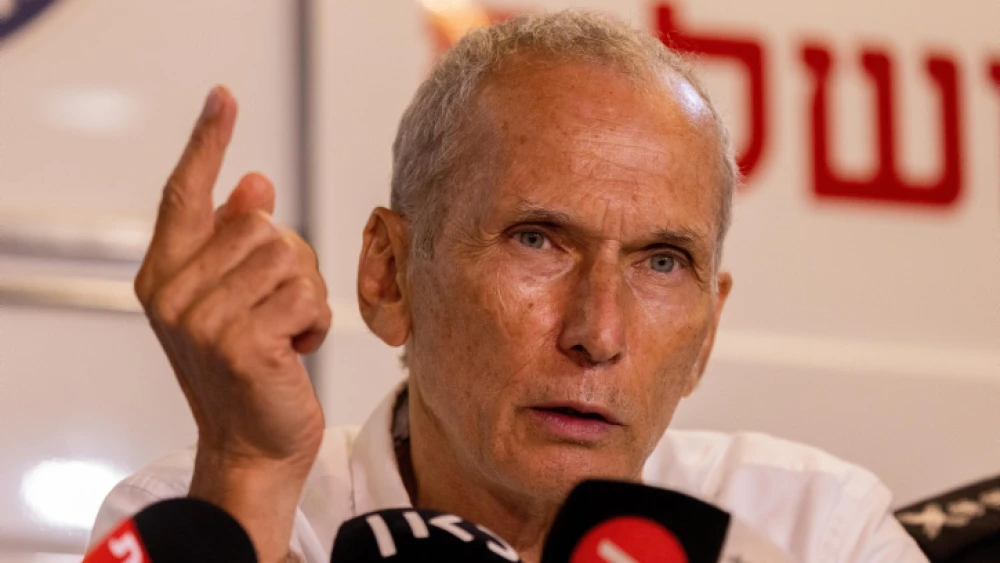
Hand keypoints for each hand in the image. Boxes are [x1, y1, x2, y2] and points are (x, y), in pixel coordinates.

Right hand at [133, 86, 330, 560]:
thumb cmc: (249, 371)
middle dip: (289, 265)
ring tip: (287, 332)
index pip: (185, 194)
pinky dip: (316, 320)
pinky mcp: (241, 341)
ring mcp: (203, 318)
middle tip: (279, 311)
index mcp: (165, 275)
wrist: (255, 444)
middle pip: (260, 225)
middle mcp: (173, 292)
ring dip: (305, 295)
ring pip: (288, 258)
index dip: (207, 143)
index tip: (224, 99)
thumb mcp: (234, 300)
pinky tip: (298, 348)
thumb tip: (255, 184)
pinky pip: (306, 293)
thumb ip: (236, 244)